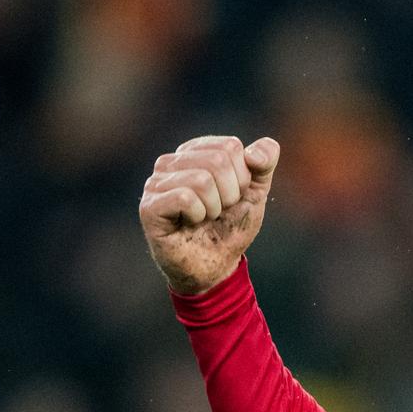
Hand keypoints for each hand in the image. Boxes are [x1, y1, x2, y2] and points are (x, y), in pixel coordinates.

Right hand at [139, 135, 280, 294]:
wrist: (216, 265)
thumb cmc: (231, 226)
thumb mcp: (255, 192)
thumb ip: (264, 164)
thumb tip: (257, 150)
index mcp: (194, 152)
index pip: (230, 146)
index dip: (242, 177)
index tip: (233, 196)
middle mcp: (170, 162)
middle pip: (217, 160)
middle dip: (231, 193)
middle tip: (219, 210)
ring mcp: (155, 183)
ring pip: (202, 179)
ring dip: (215, 207)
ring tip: (204, 217)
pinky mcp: (148, 206)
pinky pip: (185, 198)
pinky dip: (199, 215)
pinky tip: (190, 223)